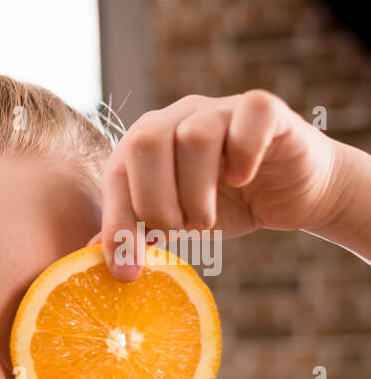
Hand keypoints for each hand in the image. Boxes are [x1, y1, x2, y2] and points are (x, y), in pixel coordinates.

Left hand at [93, 90, 343, 278]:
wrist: (291, 194)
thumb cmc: (224, 206)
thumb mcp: (172, 224)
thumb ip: (133, 231)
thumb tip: (86, 252)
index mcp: (145, 143)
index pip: (116, 174)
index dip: (118, 224)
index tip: (126, 271)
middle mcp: (177, 116)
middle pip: (145, 142)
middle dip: (155, 202)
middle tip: (177, 232)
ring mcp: (221, 107)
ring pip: (194, 136)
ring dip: (197, 191)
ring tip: (206, 218)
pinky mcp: (265, 109)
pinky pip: (248, 117)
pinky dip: (244, 155)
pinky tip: (243, 179)